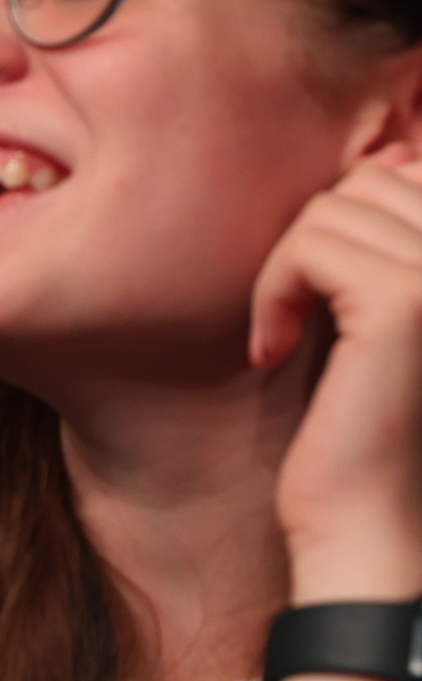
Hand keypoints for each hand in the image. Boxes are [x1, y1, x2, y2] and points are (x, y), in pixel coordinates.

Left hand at [253, 146, 421, 603]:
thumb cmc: (370, 424)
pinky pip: (309, 244)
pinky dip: (272, 292)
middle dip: (313, 246)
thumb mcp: (382, 315)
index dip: (348, 226)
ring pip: (333, 207)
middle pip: (371, 180)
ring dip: (286, 273)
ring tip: (291, 340)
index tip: (329, 304)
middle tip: (299, 322)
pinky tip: (274, 351)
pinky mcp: (407, 300)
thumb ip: (392, 239)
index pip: (411, 171)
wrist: (372, 526)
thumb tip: (391, 154)